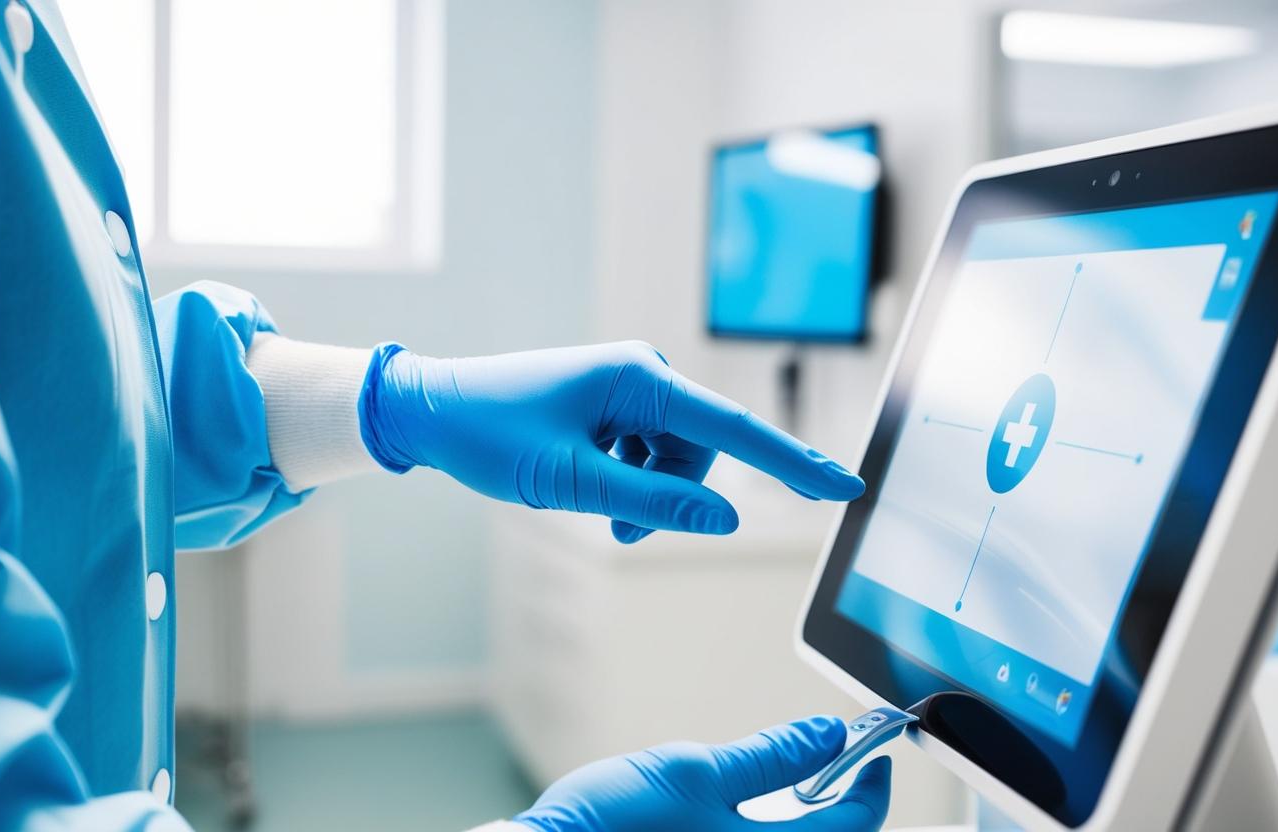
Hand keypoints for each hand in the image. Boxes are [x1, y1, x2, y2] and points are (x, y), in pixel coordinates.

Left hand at [360, 341, 863, 542]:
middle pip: (700, 456)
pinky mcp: (613, 404)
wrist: (432, 410)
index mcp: (640, 379)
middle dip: (669, 499)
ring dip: (643, 496)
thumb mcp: (572, 482)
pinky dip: (626, 481)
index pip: (735, 431)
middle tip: (614, 526)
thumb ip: (652, 503)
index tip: (845, 484)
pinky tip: (582, 480)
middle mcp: (643, 375)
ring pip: (673, 463)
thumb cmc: (492, 436)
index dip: (794, 464)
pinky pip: (646, 454)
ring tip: (589, 505)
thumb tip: (726, 517)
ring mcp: (628, 389)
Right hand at [513, 716, 891, 831]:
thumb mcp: (698, 771)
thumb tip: (826, 734)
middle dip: (839, 801)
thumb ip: (771, 756)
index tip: (870, 748)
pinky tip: (739, 814)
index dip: (870, 781)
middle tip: (831, 758)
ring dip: (802, 818)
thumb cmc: (614, 824)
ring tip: (788, 781)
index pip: (855, 823)